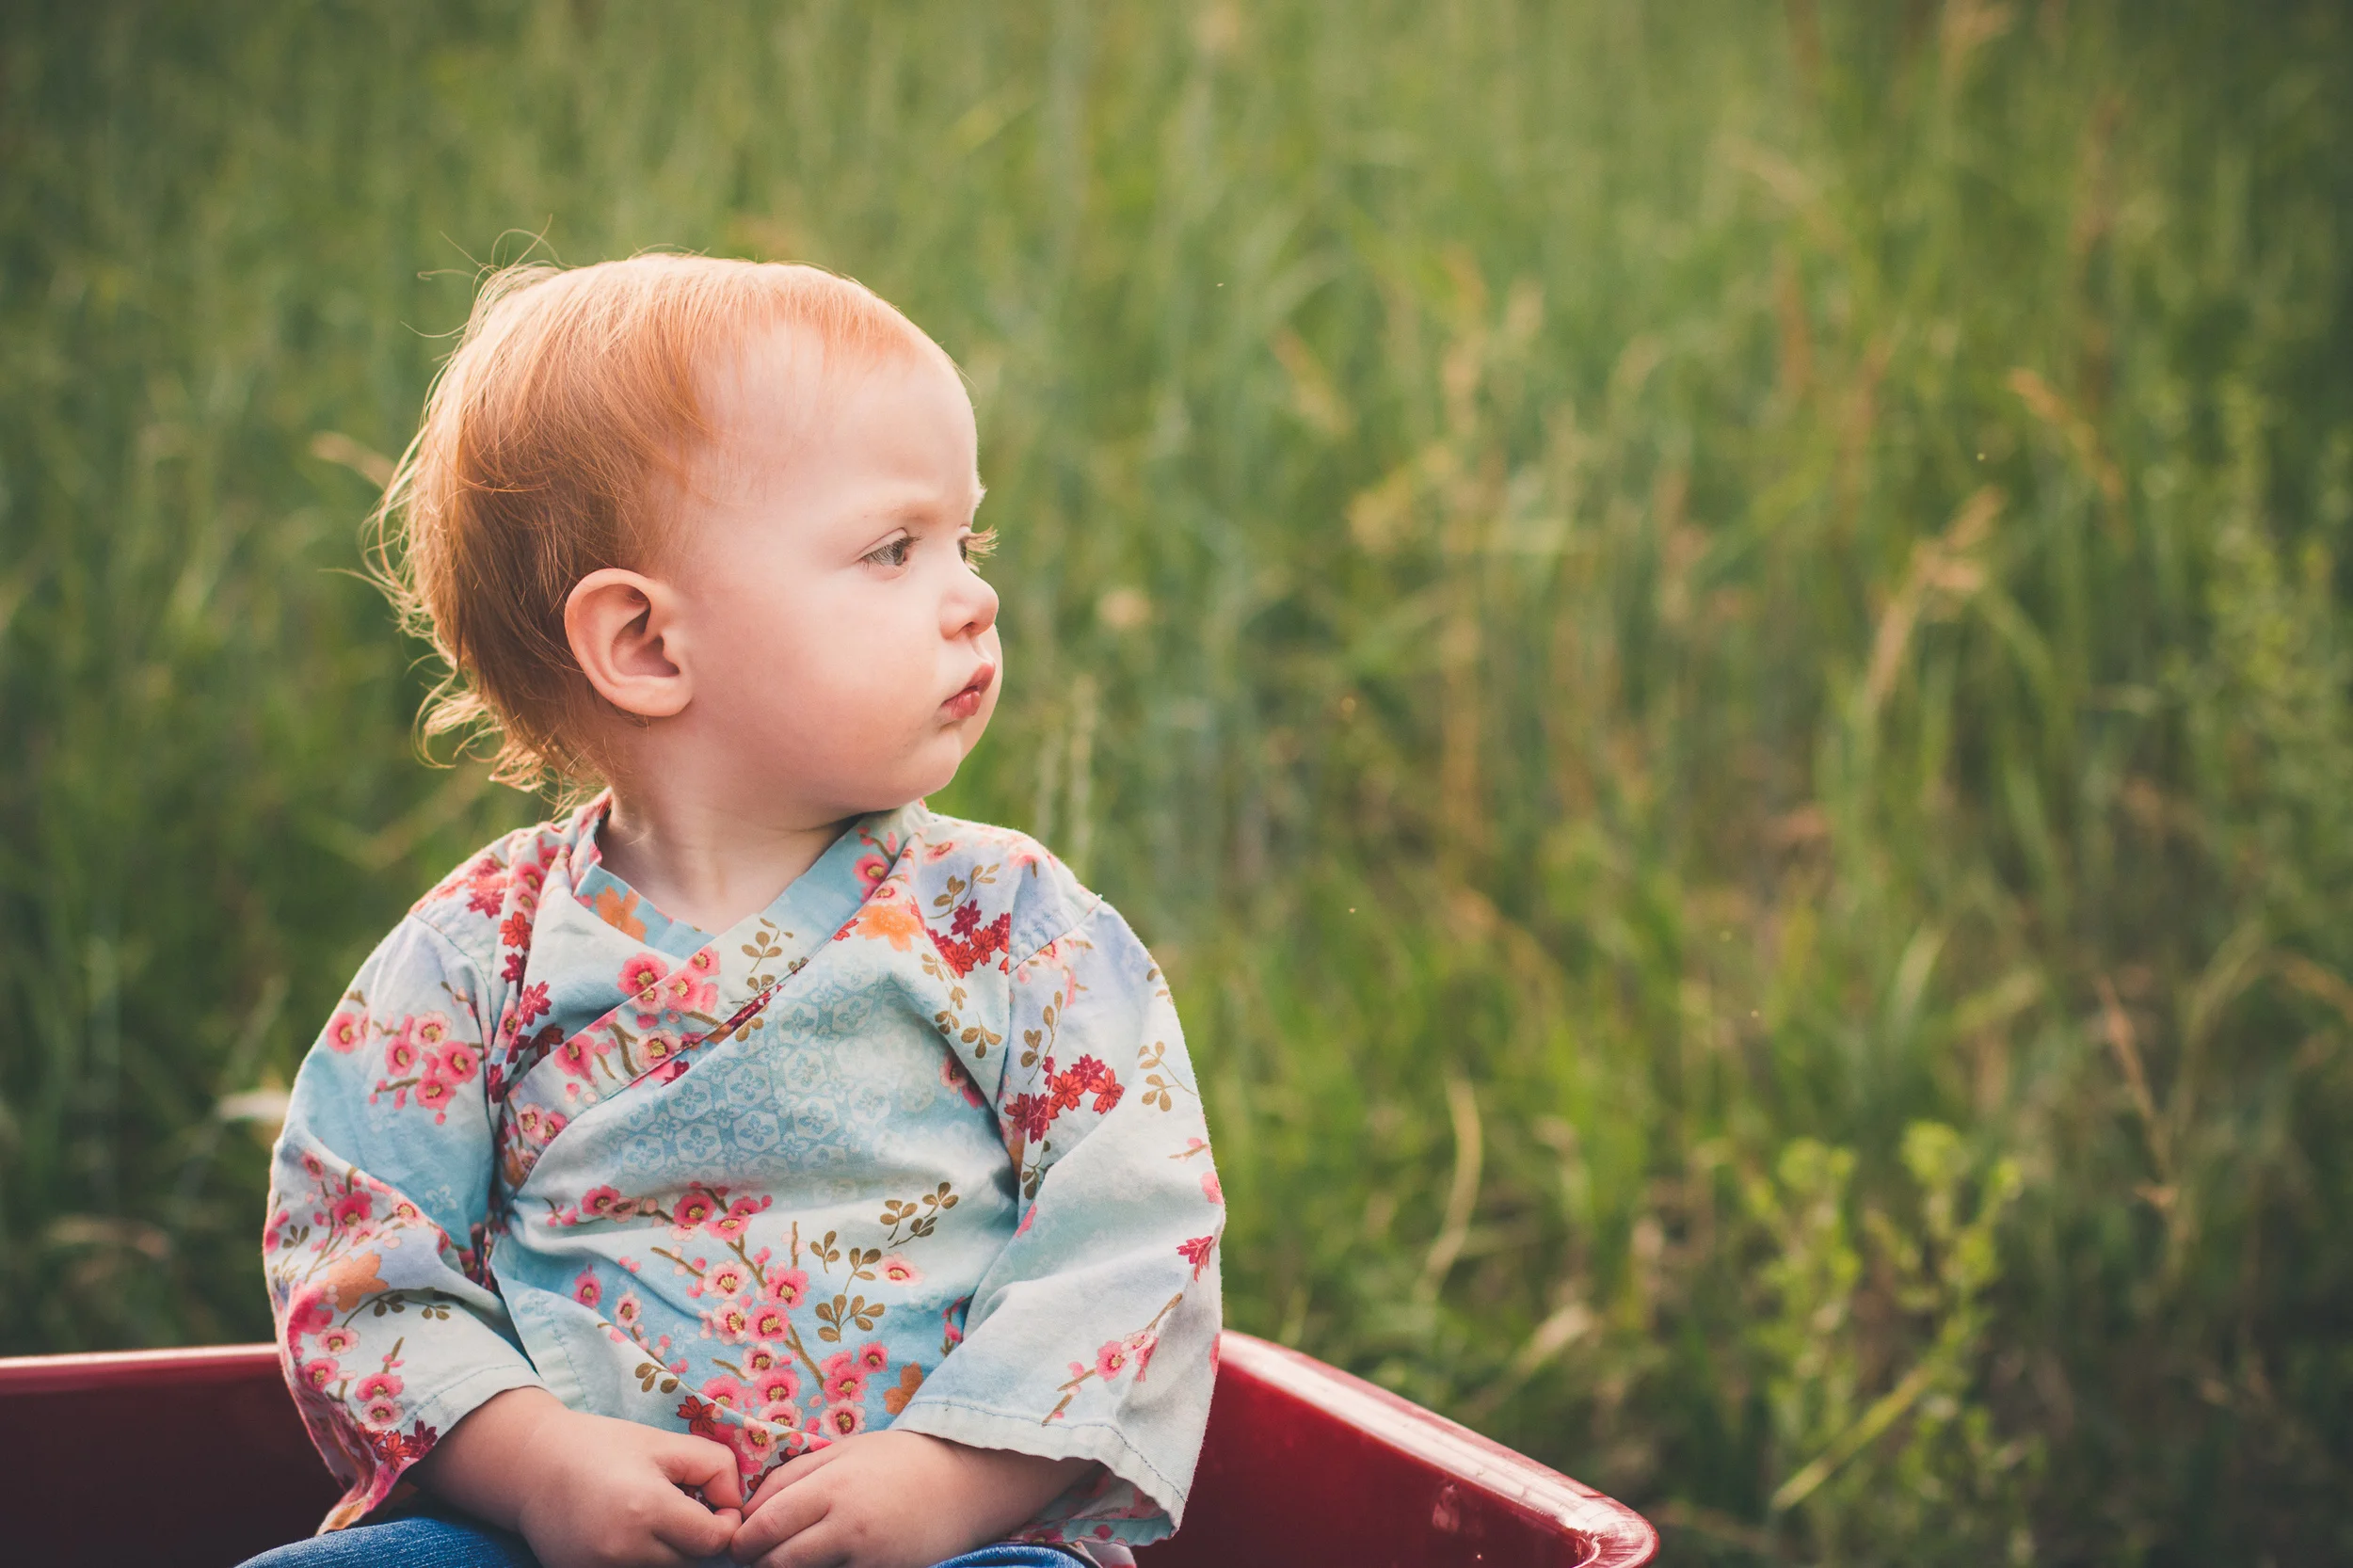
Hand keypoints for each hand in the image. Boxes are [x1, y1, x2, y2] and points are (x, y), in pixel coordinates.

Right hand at [416, 1386, 745, 1567]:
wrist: (532, 1467)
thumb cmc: (602, 1447)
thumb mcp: (664, 1443)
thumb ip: (713, 1466)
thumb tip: (736, 1505)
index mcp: (646, 1509)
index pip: (714, 1541)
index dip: (725, 1522)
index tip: (713, 1502)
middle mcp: (623, 1550)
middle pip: (692, 1563)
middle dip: (698, 1538)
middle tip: (682, 1507)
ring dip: (672, 1552)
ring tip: (654, 1519)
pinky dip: (644, 1560)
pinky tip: (632, 1534)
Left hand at [730, 1430, 1086, 1567]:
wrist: (966, 1481)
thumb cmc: (900, 1460)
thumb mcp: (844, 1451)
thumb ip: (794, 1476)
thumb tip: (751, 1508)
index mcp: (832, 1487)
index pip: (766, 1524)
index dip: (743, 1540)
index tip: (737, 1542)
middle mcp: (846, 1526)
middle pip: (778, 1561)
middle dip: (759, 1563)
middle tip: (753, 1559)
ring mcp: (867, 1557)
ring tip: (785, 1560)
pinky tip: (825, 1560)